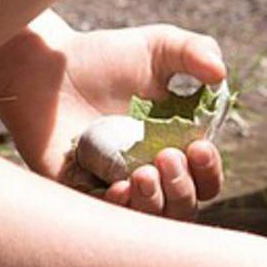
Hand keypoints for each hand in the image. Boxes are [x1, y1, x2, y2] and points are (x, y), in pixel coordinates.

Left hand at [0, 21, 226, 216]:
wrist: (45, 67)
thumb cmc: (103, 56)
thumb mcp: (157, 46)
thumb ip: (194, 51)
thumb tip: (222, 75)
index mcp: (174, 146)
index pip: (204, 178)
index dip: (208, 171)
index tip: (199, 147)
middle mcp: (149, 172)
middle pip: (184, 207)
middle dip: (184, 188)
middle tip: (166, 156)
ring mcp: (116, 187)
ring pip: (150, 220)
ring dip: (156, 203)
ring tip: (142, 173)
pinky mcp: (82, 194)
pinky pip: (107, 220)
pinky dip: (120, 209)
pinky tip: (119, 187)